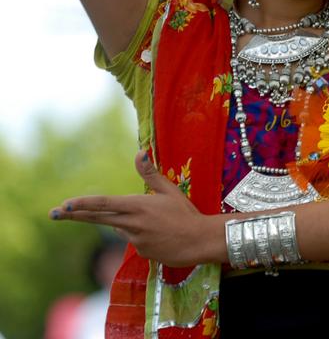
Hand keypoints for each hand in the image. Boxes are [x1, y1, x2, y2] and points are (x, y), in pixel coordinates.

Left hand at [50, 150, 215, 267]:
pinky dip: (142, 234)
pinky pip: (134, 239)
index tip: (64, 205)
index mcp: (138, 206)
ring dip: (128, 223)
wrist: (200, 241)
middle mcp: (132, 223)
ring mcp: (135, 240)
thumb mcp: (170, 190)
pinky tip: (162, 234)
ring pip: (121, 228)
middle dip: (74, 215)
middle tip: (53, 213)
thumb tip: (140, 152)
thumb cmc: (186, 212)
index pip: (103, 204)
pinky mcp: (141, 252)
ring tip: (158, 222)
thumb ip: (150, 174)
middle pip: (97, 218)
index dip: (82, 204)